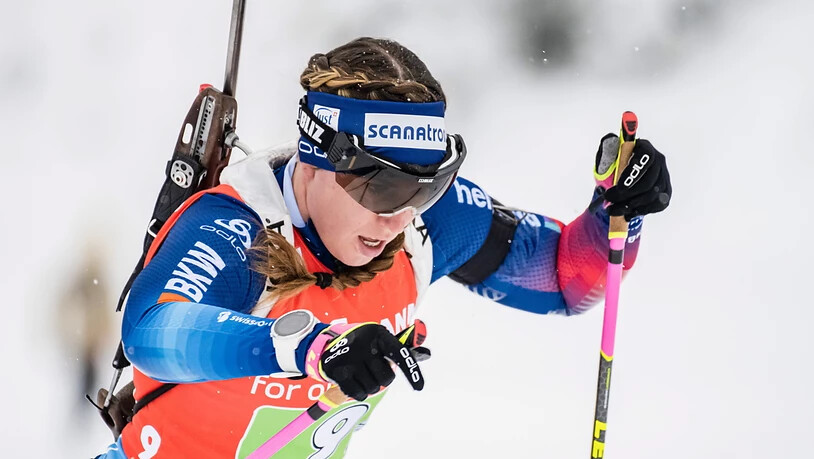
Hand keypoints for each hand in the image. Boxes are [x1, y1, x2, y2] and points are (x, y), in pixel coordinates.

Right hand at [305, 322, 424, 400]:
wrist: (327, 344)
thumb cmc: (363, 345)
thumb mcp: (380, 340)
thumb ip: (402, 348)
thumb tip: (427, 354)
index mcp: (378, 334)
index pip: (399, 354)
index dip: (411, 371)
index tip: (419, 387)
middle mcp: (364, 344)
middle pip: (387, 378)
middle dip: (382, 378)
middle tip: (372, 370)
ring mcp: (350, 358)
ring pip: (374, 388)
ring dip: (370, 386)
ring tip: (361, 374)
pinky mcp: (337, 371)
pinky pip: (359, 394)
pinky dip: (360, 392)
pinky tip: (354, 382)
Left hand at [593, 134, 671, 220]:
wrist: (621, 180)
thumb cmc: (614, 166)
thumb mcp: (608, 157)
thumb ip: (608, 150)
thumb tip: (608, 142)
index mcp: (644, 147)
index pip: (646, 158)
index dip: (634, 173)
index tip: (619, 187)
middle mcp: (659, 160)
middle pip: (649, 182)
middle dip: (627, 196)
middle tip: (609, 202)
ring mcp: (664, 176)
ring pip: (653, 196)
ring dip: (632, 205)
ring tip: (615, 209)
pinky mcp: (666, 191)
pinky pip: (659, 204)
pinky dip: (643, 211)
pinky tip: (629, 212)